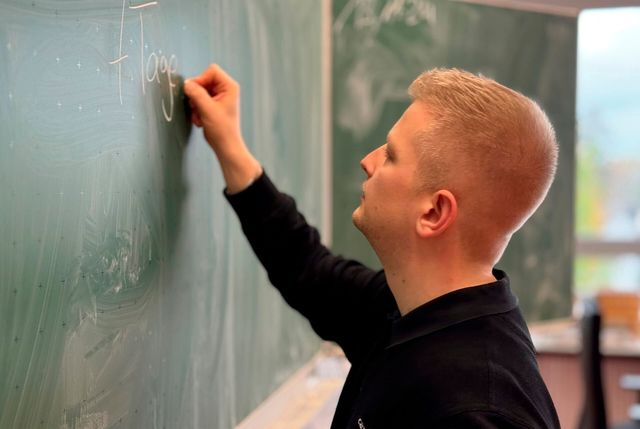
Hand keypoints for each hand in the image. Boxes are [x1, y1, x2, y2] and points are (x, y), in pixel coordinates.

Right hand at [185, 64, 261, 192]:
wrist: (225, 146)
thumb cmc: (222, 129)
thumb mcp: (207, 109)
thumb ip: (196, 94)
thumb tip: (186, 84)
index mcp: (229, 86)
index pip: (211, 71)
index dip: (200, 79)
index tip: (195, 93)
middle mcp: (225, 89)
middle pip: (203, 80)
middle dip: (196, 95)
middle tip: (197, 108)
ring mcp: (218, 97)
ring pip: (198, 91)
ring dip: (195, 105)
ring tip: (200, 117)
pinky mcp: (212, 105)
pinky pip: (198, 100)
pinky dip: (196, 110)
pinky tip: (201, 120)